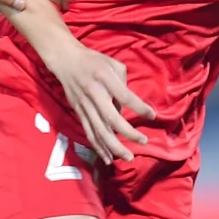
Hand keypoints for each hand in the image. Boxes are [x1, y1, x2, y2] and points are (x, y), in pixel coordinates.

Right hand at [42, 40, 154, 163]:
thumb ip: (122, 83)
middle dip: (128, 133)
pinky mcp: (78, 113)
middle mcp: (94, 94)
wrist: (65, 60)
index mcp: (104, 78)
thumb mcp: (112, 63)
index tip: (152, 115)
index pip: (124, 96)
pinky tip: (108, 158)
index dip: (139, 107)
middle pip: (111, 118)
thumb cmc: (94, 61)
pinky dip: (98, 147)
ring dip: (114, 146)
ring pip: (99, 130)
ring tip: (128, 157)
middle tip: (143, 141)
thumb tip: (126, 106)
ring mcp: (84, 105)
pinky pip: (89, 132)